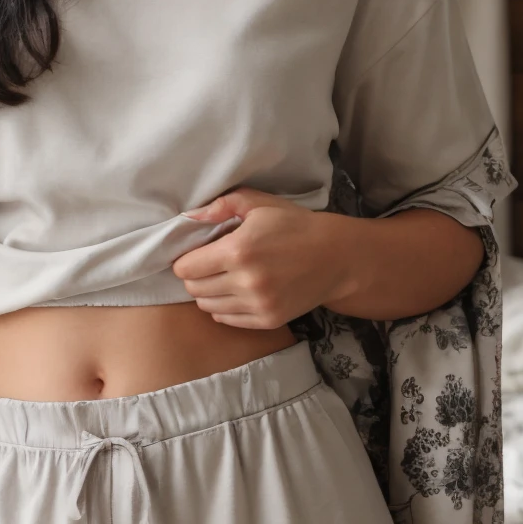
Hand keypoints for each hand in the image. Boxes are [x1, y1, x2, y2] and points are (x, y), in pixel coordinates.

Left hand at [173, 188, 352, 327]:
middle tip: (208, 265)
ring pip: (207, 306)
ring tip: (221, 279)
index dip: (186, 260)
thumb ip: (222, 205)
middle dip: (195, 276)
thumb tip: (188, 217)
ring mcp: (258, 304)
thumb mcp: (259, 204)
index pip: (187, 268)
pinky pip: (227, 319)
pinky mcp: (268, 320)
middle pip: (194, 288)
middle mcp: (245, 281)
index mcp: (238, 250)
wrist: (337, 257)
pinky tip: (234, 293)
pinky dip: (224, 307)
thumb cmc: (295, 225)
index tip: (195, 254)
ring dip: (208, 293)